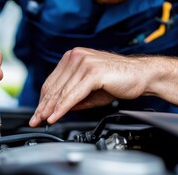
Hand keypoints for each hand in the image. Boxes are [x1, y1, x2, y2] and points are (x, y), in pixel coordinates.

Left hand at [29, 47, 148, 126]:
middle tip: (34, 120)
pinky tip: (55, 116)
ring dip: (50, 109)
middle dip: (43, 106)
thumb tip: (57, 108)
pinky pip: (72, 95)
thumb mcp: (90, 91)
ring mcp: (84, 62)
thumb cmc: (119, 80)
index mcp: (74, 57)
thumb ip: (74, 97)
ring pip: (61, 91)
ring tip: (41, 121)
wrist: (143, 75)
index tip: (38, 113)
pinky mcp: (92, 72)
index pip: (52, 81)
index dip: (43, 99)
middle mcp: (76, 56)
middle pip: (54, 86)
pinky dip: (62, 108)